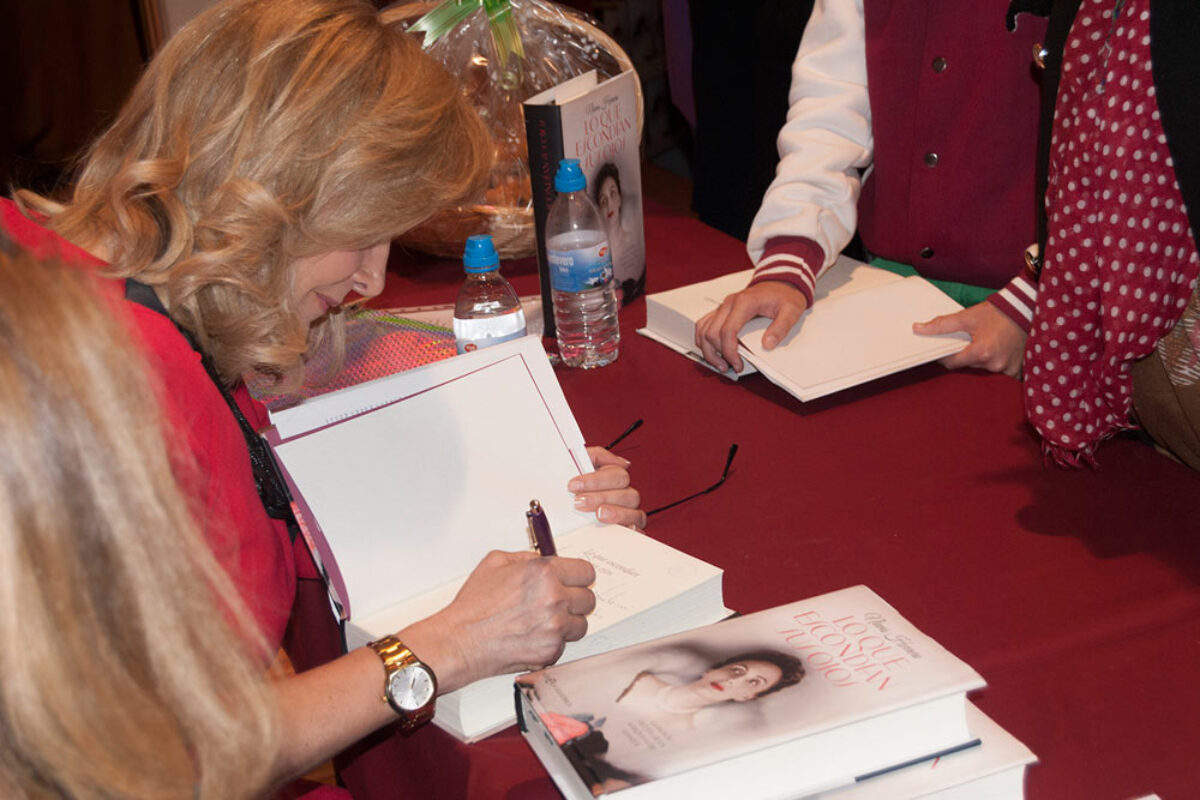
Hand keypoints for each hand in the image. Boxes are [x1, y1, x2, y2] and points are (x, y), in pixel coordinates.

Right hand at [406, 551, 596, 690]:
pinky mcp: (551, 651)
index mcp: (544, 573)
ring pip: (581, 624)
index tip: (574, 580)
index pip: (586, 572)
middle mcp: (554, 599)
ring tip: (543, 622)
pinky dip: (552, 642)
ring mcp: (555, 628)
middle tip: (557, 602)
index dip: (578, 576)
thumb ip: (527, 557)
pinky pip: (565, 645)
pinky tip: (532, 636)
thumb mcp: (496, 562)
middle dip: (574, 599)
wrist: (460, 641)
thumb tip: (546, 559)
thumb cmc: (474, 606)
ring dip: (567, 623)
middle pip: (589, 599)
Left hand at [570, 447, 645, 529]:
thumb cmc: (572, 490)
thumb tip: (622, 462)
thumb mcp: (576, 466)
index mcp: (614, 479)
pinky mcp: (628, 532)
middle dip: (602, 497)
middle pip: (627, 493)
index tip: (574, 485)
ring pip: (635, 512)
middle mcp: (624, 496)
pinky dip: (634, 530)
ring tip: (598, 514)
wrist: (557, 516)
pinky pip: (639, 531)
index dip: (597, 479)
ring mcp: (628, 515)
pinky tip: (621, 528)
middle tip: (579, 501)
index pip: (617, 474)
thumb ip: (596, 456)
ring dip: (617, 513)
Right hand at [695, 281, 808, 372]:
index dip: (729, 352)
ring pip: (703, 329)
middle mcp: (729, 303)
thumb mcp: (792, 310)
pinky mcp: (721, 310)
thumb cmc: (784, 295)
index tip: (738, 364)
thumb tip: (767, 344)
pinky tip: (713, 350)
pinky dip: (704, 340)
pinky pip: (704, 325)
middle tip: (730, 367)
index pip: (727, 331)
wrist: (779, 283)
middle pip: (711, 332)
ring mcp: (723, 306)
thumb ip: (781, 327)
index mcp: (744, 302)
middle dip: (717, 354)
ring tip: (720, 363)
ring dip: (707, 349)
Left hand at [913, 302, 1026, 377]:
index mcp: (981, 352)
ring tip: (985, 341)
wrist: (1026, 308)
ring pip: (982, 368)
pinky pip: (998, 371)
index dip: (944, 355)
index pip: (951, 363)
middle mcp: (994, 364)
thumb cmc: (997, 312)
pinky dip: (994, 362)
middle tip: (969, 339)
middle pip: (967, 365)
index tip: (944, 346)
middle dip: (964, 354)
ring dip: (980, 358)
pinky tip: (997, 348)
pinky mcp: (1016, 370)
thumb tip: (918, 328)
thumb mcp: (967, 316)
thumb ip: (942, 325)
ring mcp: (1007, 369)